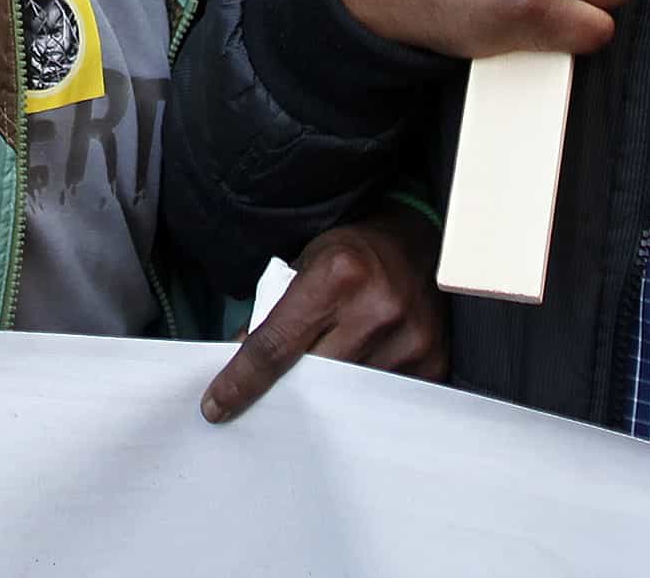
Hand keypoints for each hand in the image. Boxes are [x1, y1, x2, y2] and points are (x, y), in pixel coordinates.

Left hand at [200, 207, 448, 422]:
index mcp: (338, 275)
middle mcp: (376, 309)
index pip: (275, 345)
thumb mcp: (305, 264)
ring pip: (345, 398)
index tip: (216, 407)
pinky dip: (359, 401)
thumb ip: (273, 313)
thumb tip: (239, 365)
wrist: (419, 243)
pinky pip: (381, 402)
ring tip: (315, 390)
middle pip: (310, 379)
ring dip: (324, 401)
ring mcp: (409, 339)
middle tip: (265, 403)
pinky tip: (353, 389)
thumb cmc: (354, 253)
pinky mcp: (433, 364)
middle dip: (284, 392)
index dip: (241, 381)